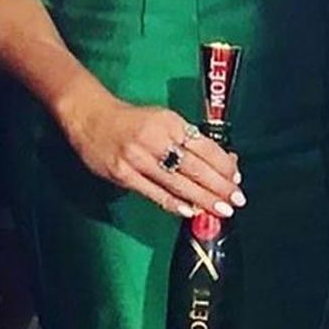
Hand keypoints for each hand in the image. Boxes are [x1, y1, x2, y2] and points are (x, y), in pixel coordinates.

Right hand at [55, 81, 243, 219]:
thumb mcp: (163, 120)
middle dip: (219, 186)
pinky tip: (190, 211)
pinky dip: (174, 203)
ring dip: (202, 198)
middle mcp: (156, 138)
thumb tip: (220, 161)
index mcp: (170, 122)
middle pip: (194, 167)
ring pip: (177, 182)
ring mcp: (138, 158)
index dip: (223, 165)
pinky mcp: (123, 174)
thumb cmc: (133, 121)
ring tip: (221, 209)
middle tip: (236, 200)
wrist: (91, 117)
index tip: (237, 179)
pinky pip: (153, 192)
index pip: (204, 146)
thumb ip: (187, 139)